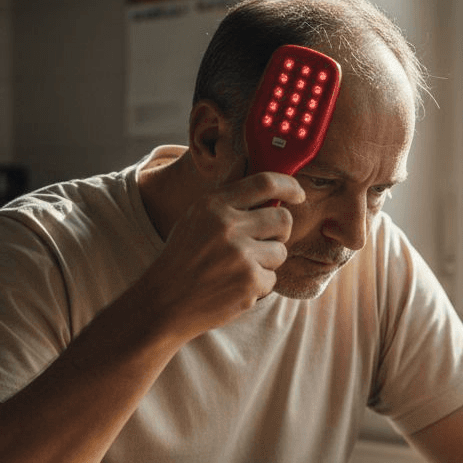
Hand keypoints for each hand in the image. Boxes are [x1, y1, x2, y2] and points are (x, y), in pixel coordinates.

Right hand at [140, 171, 304, 336]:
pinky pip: (272, 279)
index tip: (298, 194)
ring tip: (238, 268)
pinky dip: (257, 285)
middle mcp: (228, 226)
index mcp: (214, 205)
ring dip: (266, 262)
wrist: (164, 302)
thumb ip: (225, 192)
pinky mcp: (250, 283)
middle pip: (283, 219)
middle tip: (263, 241)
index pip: (265, 183)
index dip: (289, 186)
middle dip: (280, 231)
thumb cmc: (182, 257)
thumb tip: (246, 160)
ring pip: (280, 252)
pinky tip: (233, 287)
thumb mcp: (196, 216)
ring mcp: (241, 255)